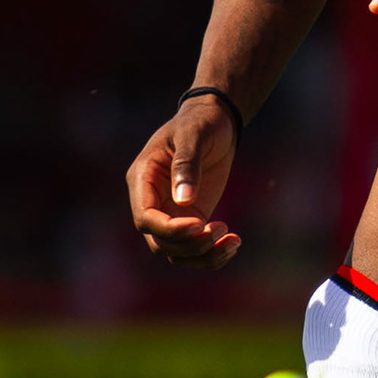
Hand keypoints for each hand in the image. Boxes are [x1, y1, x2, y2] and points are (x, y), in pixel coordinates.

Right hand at [124, 94, 243, 267]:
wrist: (215, 121)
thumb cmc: (200, 122)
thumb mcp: (193, 135)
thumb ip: (186, 165)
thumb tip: (183, 201)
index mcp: (143, 180)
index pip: (145, 218)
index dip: (169, 229)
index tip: (200, 223)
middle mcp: (152, 202)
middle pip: (159, 243)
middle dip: (190, 245)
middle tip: (222, 228)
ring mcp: (171, 214)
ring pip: (176, 253)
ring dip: (203, 256)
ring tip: (233, 242)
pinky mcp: (191, 219)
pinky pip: (194, 249)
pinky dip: (212, 255)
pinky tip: (234, 244)